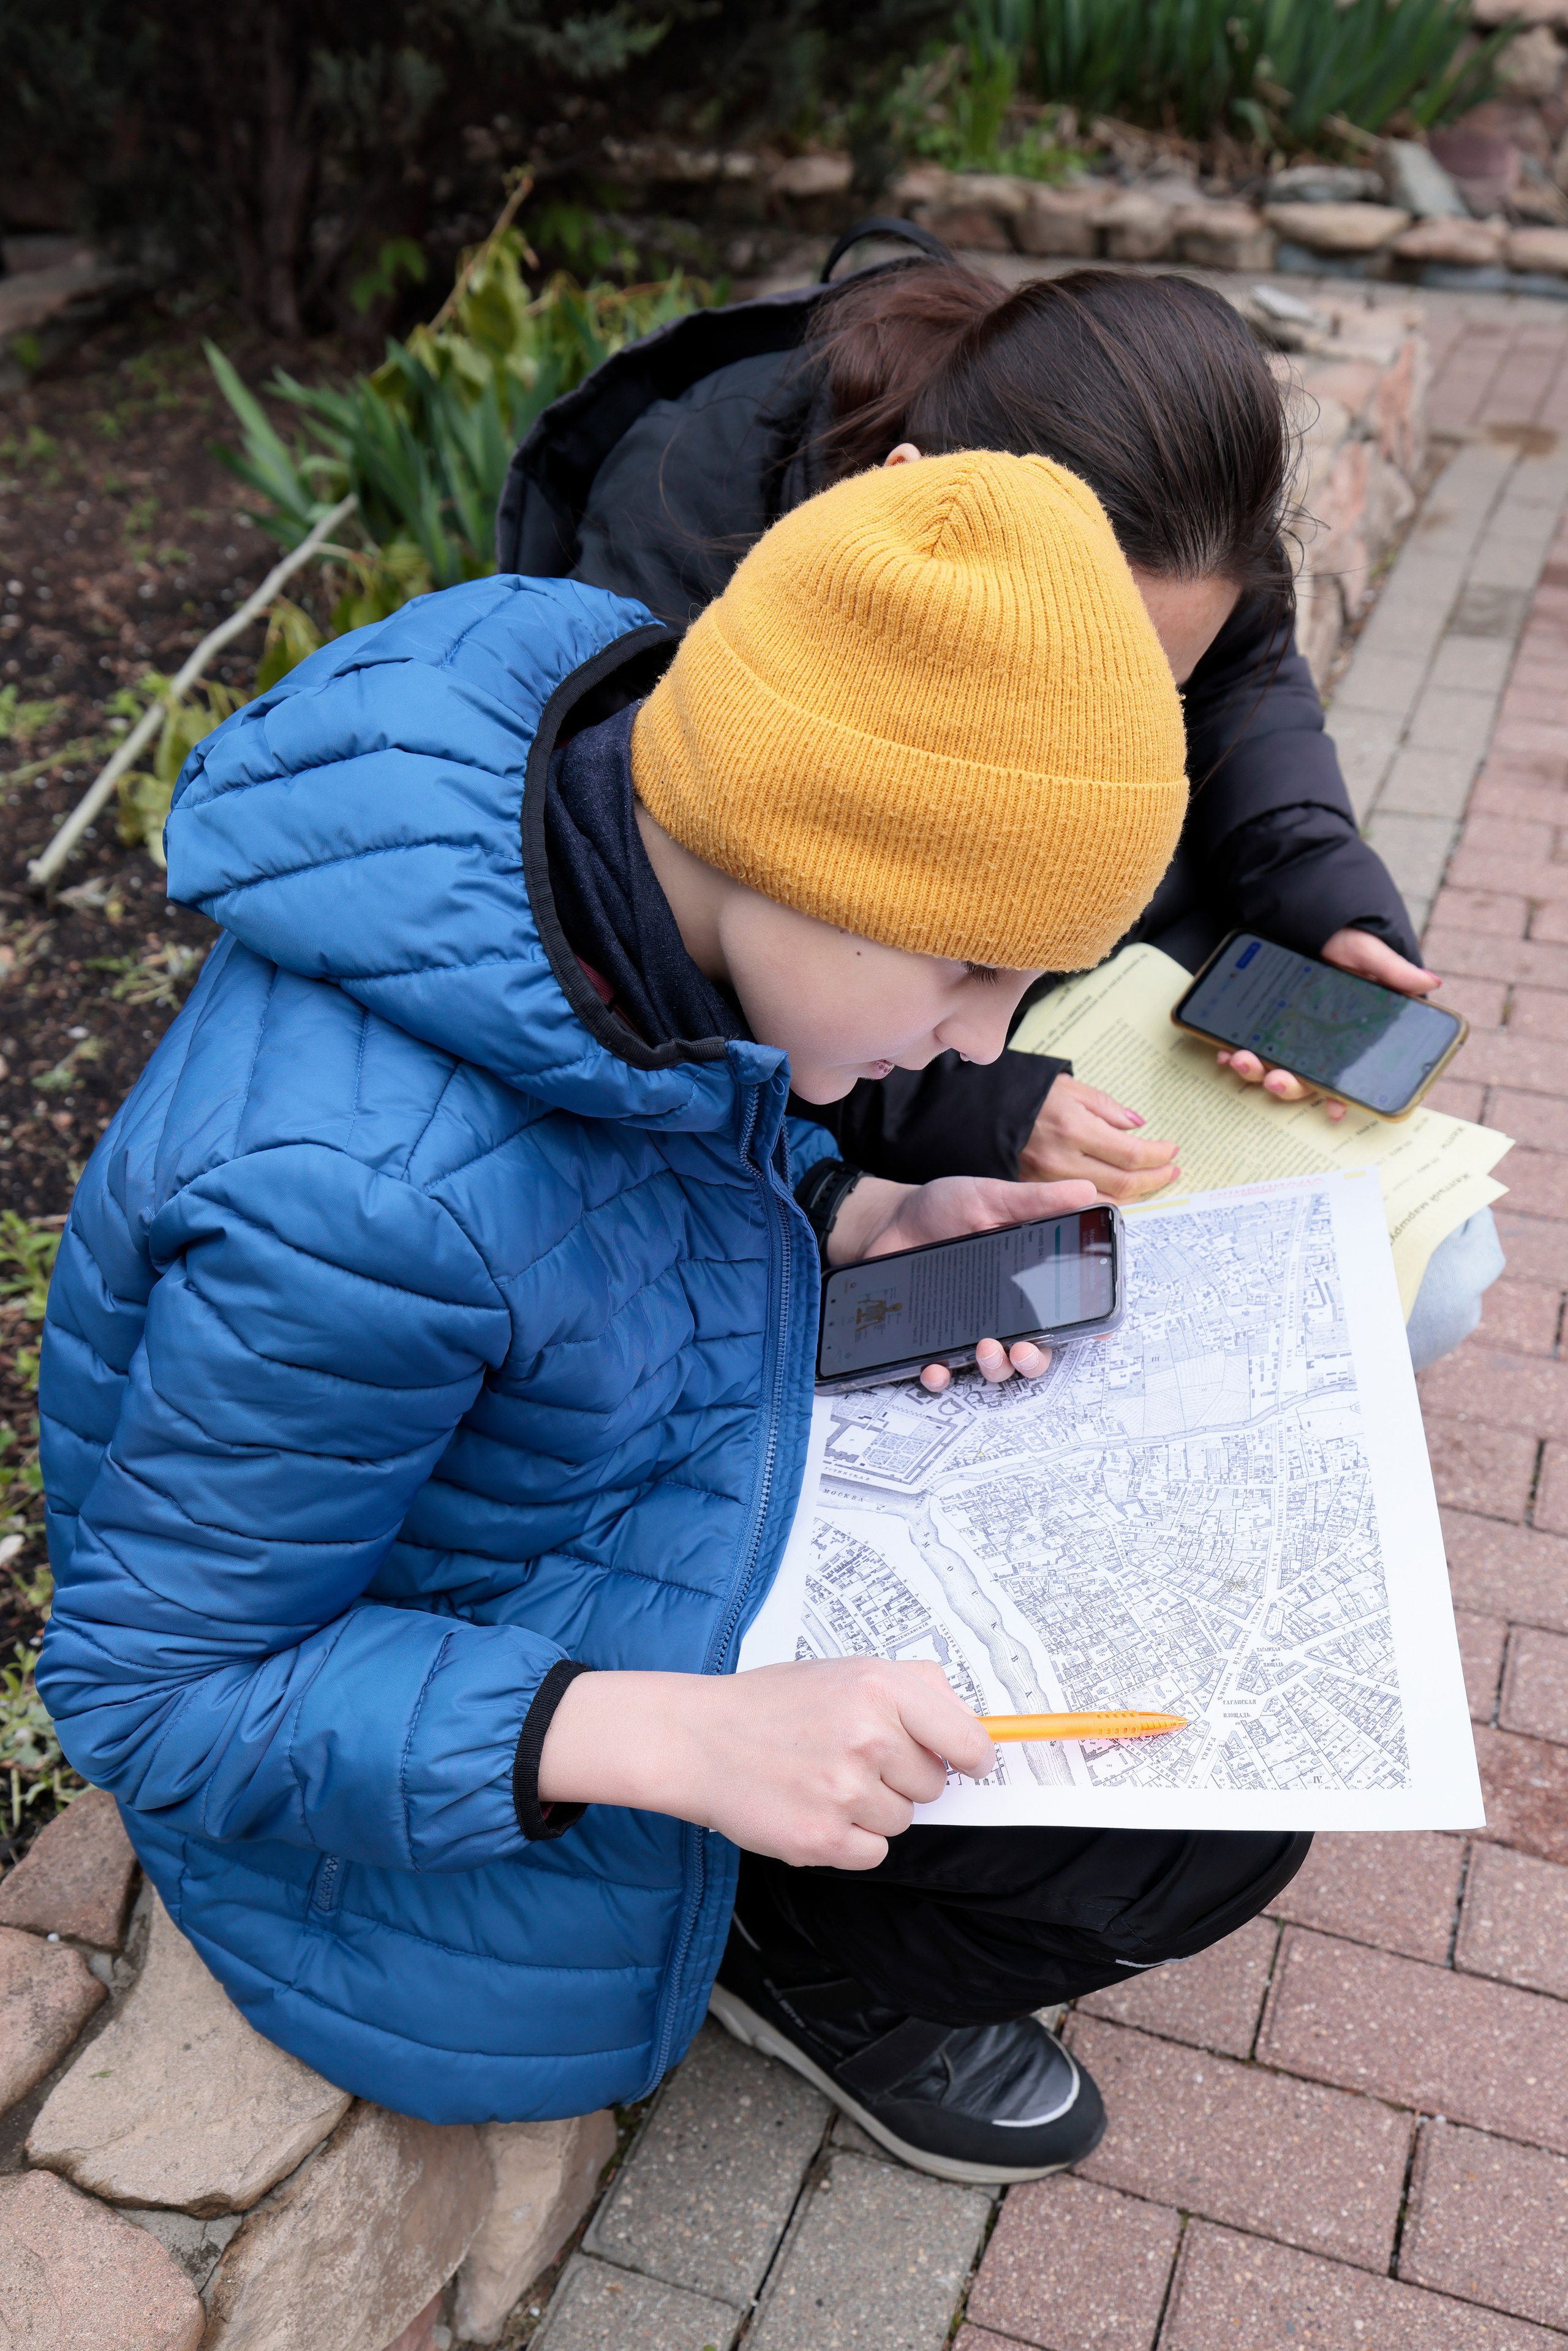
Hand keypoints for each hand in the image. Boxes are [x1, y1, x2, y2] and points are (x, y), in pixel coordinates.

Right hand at [535, 1657, 995, 1867]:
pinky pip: (872, 1853)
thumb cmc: (771, 1705)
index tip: (969, 1764)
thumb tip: (972, 1725)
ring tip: (822, 1779)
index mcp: (879, 1689)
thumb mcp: (844, 1671)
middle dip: (902, 1778)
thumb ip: (913, 1689)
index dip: (972, 1758)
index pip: (967, 1740)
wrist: (697, 1740)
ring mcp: (845, 1791)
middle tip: (851, 1758)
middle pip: (932, 1785)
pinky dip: (849, 1840)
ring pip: (902, 1820)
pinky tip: (813, 1809)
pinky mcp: (823, 1839)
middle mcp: (868, 1737)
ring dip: (871, 1809)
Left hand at [826, 1171, 1097, 1391]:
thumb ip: (1036, 1201)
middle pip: (1033, 1352)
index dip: (1084, 1328)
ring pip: (993, 1368)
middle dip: (1034, 1360)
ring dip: (996, 1369)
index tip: (1094, 1334)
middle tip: (1023, 1349)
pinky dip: (940, 1377)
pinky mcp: (930, 1339)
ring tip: (985, 1349)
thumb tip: (1087, 1191)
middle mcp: (1002, 1312)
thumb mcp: (990, 1197)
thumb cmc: (944, 1207)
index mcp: (1026, 1282)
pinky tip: (935, 1369)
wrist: (887, 1219)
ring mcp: (966, 1329)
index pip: (1064, 1313)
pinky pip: (941, 1371)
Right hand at [1018, 1073, 1179, 1200]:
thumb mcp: (1069, 1088)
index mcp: (1074, 1129)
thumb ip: (1107, 1107)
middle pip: (1124, 1181)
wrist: (984, 1112)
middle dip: (1155, 1177)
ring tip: (1153, 1181)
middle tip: (1171, 1170)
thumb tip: (1136, 1126)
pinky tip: (1122, 1191)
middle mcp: (1063, 1160)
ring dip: (1137, 1193)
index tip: (1171, 1151)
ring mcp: (1049, 1181)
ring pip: (1107, 1199)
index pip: (1131, 1153)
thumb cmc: (1027, 1095)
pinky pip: (1082, 1204)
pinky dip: (1109, 1200)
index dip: (1158, 1155)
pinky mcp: (1039, 1191)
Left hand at [1216, 928, 1440, 1123]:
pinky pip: (1244, 1047)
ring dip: (1256, 1071)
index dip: (1340, 1096)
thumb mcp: (1367, 950)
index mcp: (1345, 1034)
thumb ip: (1393, 970)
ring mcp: (1284, 1033)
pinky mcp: (1257, 1022)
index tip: (1333, 1112)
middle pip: (1303, 1078)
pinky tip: (1224, 1051)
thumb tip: (1433, 982)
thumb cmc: (1341, 934)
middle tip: (1277, 1079)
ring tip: (1243, 1059)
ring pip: (1270, 1067)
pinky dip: (1233, 1053)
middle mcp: (1314, 1040)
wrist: (1300, 909)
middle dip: (1288, 1086)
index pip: (1345, 1074)